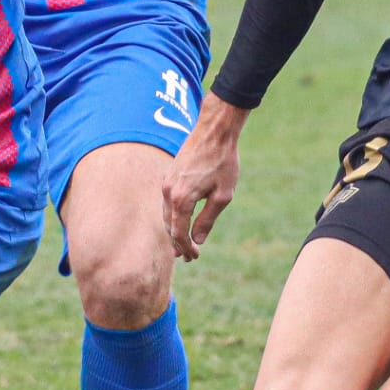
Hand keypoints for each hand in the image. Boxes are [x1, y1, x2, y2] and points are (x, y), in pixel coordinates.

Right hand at [163, 95, 248, 260]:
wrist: (214, 131)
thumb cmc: (222, 162)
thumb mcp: (222, 195)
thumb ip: (207, 219)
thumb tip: (197, 240)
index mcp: (181, 199)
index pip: (179, 233)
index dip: (186, 248)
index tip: (194, 257)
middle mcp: (168, 192)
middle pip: (169, 226)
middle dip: (178, 243)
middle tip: (188, 256)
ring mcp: (166, 182)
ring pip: (166, 214)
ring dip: (174, 229)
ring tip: (183, 243)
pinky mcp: (169, 175)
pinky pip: (167, 202)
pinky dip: (173, 215)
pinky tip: (181, 220)